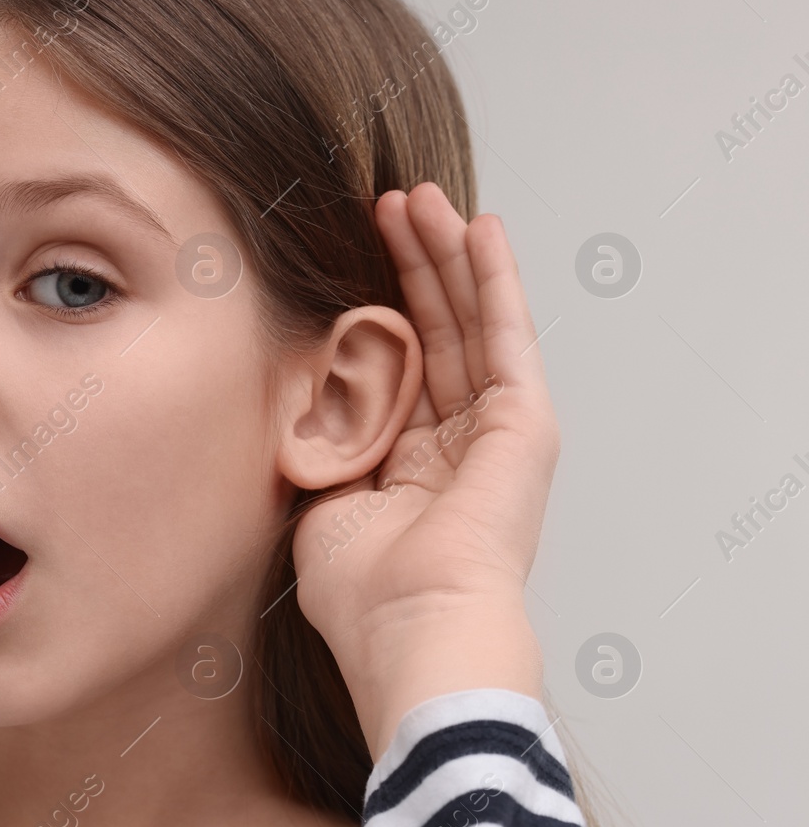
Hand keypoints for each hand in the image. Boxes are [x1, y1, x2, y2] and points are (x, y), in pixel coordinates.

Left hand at [291, 182, 557, 759]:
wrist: (410, 628)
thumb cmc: (361, 593)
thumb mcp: (320, 501)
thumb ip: (321, 444)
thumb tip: (302, 396)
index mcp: (411, 468)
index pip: (398, 367)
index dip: (376, 308)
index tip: (346, 254)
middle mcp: (458, 445)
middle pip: (436, 333)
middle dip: (411, 267)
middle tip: (386, 204)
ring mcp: (496, 433)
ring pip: (470, 322)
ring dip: (447, 256)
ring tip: (421, 197)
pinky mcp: (525, 424)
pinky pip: (506, 334)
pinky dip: (494, 279)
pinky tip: (481, 228)